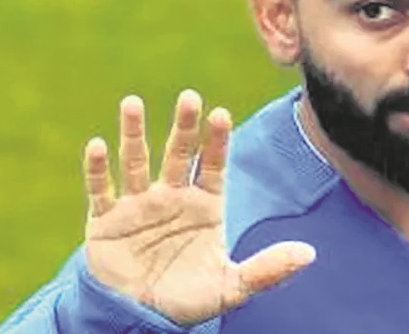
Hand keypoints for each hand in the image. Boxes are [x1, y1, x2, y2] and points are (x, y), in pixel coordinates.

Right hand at [82, 89, 315, 325]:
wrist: (139, 320)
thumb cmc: (188, 300)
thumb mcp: (231, 286)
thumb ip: (268, 269)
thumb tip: (310, 254)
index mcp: (204, 206)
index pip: (213, 165)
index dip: (216, 141)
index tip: (220, 114)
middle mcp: (172, 197)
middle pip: (178, 154)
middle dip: (184, 126)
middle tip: (189, 96)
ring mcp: (138, 206)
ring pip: (137, 161)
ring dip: (134, 134)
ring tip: (133, 103)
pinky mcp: (106, 221)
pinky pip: (102, 191)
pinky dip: (98, 169)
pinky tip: (98, 144)